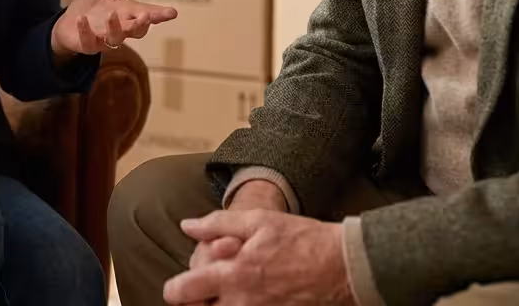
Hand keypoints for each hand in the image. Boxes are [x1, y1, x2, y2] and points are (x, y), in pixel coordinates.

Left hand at [52, 0, 177, 56]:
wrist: (69, 23)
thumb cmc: (94, 4)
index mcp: (128, 13)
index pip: (148, 14)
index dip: (160, 14)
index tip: (172, 12)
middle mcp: (120, 28)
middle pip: (137, 30)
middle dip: (142, 24)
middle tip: (148, 15)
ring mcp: (104, 38)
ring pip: (115, 39)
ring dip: (115, 28)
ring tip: (112, 14)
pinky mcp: (87, 44)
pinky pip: (88, 42)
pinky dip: (85, 31)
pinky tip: (81, 19)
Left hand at [164, 211, 352, 305]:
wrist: (344, 266)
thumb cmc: (302, 239)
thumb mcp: (259, 221)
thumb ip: (217, 224)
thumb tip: (187, 226)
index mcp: (233, 275)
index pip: (184, 292)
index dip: (174, 289)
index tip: (178, 286)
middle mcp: (242, 303)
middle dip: (196, 303)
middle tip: (202, 292)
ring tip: (224, 294)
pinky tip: (246, 299)